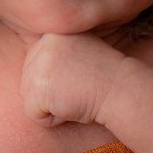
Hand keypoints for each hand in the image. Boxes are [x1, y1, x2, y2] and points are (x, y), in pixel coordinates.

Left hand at [19, 32, 133, 126]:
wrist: (123, 91)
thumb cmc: (107, 78)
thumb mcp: (80, 52)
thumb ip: (58, 54)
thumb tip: (41, 71)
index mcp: (52, 33)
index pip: (36, 66)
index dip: (59, 81)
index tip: (81, 78)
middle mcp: (42, 44)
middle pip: (28, 81)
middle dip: (52, 94)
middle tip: (80, 87)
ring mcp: (37, 65)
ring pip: (30, 98)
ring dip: (53, 106)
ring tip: (76, 95)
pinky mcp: (37, 88)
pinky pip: (34, 114)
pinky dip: (53, 119)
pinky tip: (72, 106)